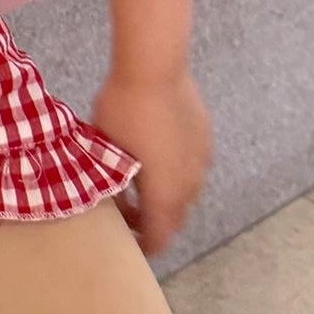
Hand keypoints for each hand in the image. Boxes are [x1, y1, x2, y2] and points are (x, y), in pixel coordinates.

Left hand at [91, 68, 210, 257]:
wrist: (154, 68)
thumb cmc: (123, 111)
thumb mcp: (107, 150)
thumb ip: (112, 182)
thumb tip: (111, 197)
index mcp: (165, 195)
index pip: (160, 238)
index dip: (145, 245)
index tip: (129, 242)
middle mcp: (190, 185)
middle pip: (175, 218)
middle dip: (154, 221)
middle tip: (129, 209)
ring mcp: (202, 162)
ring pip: (186, 192)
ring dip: (167, 195)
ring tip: (142, 179)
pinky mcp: (206, 139)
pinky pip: (192, 166)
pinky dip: (176, 171)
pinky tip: (158, 151)